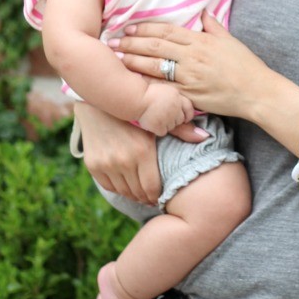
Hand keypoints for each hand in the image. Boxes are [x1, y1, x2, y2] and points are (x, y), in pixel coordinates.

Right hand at [74, 103, 207, 204]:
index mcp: (142, 151)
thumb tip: (205, 136)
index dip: (159, 195)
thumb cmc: (132, 108)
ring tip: (141, 192)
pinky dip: (119, 189)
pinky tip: (127, 185)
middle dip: (148, 197)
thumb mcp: (156, 117)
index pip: (153, 188)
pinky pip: (108, 186)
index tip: (162, 195)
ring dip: (134, 195)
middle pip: (139, 193)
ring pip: (124, 192)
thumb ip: (180, 128)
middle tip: (153, 196)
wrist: (98, 101)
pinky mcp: (93, 164)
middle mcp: (122, 161)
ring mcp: (106, 164)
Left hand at [108, 11, 269, 119]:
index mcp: (202, 41)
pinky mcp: (190, 95)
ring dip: (134, 61)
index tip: (129, 28)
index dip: (145, 29)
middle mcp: (193, 56)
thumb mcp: (230, 40)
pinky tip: (132, 82)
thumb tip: (203, 12)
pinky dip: (147, 84)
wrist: (257, 92)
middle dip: (132, 43)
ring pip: (155, 66)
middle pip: (156, 46)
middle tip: (113, 42)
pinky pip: (164, 88)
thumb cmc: (246, 66)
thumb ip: (214, 26)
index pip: (167, 31)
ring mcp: (190, 76)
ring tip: (117, 58)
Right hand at [137, 82, 194, 136]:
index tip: (183, 116)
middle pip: (180, 119)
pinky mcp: (160, 126)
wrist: (135, 98)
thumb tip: (195, 119)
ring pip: (172, 127)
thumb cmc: (148, 93)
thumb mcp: (166, 92)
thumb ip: (179, 102)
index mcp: (177, 97)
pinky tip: (151, 121)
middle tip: (162, 114)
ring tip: (155, 116)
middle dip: (174, 119)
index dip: (187, 114)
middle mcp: (175, 108)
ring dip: (165, 124)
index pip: (189, 108)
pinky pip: (162, 132)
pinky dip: (157, 129)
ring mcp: (168, 118)